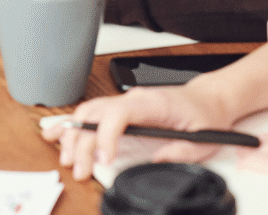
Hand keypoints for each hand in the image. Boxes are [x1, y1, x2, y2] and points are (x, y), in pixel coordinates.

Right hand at [47, 85, 234, 180]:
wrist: (210, 99)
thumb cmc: (205, 116)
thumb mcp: (202, 140)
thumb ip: (179, 152)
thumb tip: (156, 161)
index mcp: (153, 103)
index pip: (119, 112)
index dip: (106, 135)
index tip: (103, 159)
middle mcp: (134, 98)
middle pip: (96, 114)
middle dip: (82, 143)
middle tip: (79, 169)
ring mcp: (125, 100)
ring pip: (88, 112)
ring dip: (72, 135)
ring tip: (67, 158)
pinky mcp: (122, 107)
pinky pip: (92, 112)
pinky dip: (72, 123)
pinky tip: (57, 133)